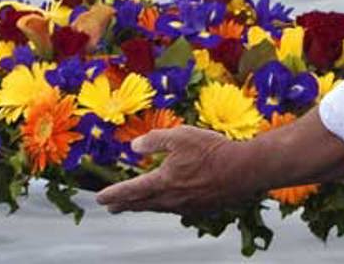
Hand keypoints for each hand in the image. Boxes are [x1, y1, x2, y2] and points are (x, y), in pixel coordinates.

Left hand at [96, 125, 250, 213]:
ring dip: (143, 206)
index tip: (100, 198)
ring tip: (135, 204)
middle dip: (124, 204)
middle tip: (112, 207)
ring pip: (158, 207)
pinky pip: (175, 208)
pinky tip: (167, 201)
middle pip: (142, 204)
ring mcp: (187, 206)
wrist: (244, 170)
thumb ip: (154, 140)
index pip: (131, 190)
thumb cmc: (212, 150)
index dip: (114, 194)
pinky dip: (163, 205)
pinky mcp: (200, 208)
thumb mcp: (179, 135)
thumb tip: (134, 147)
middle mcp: (172, 199)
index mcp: (163, 181)